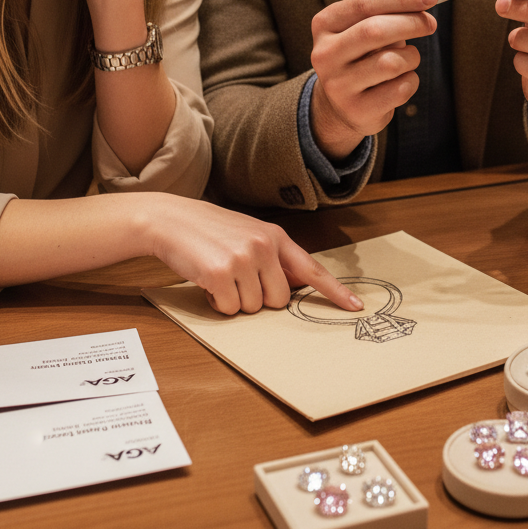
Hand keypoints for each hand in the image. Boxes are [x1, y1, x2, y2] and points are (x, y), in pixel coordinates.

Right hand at [148, 196, 363, 315]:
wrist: (171, 219)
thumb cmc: (210, 231)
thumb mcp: (249, 234)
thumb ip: (273, 257)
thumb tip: (295, 288)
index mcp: (275, 236)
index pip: (311, 269)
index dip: (335, 291)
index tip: (356, 307)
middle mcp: (264, 246)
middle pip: (279, 300)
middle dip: (258, 298)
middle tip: (236, 278)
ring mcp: (244, 259)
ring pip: (253, 308)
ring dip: (234, 300)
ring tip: (218, 274)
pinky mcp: (221, 273)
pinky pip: (229, 309)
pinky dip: (216, 302)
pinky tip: (207, 280)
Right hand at [309, 0, 437, 159]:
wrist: (341, 105)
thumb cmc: (361, 57)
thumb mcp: (364, 29)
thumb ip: (388, 14)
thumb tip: (424, 1)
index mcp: (325, 25)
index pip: (366, 3)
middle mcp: (325, 54)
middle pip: (374, 30)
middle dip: (411, 23)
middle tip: (430, 24)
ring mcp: (338, 85)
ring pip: (391, 62)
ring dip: (411, 57)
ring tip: (408, 59)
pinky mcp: (356, 110)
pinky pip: (399, 89)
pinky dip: (410, 82)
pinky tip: (400, 82)